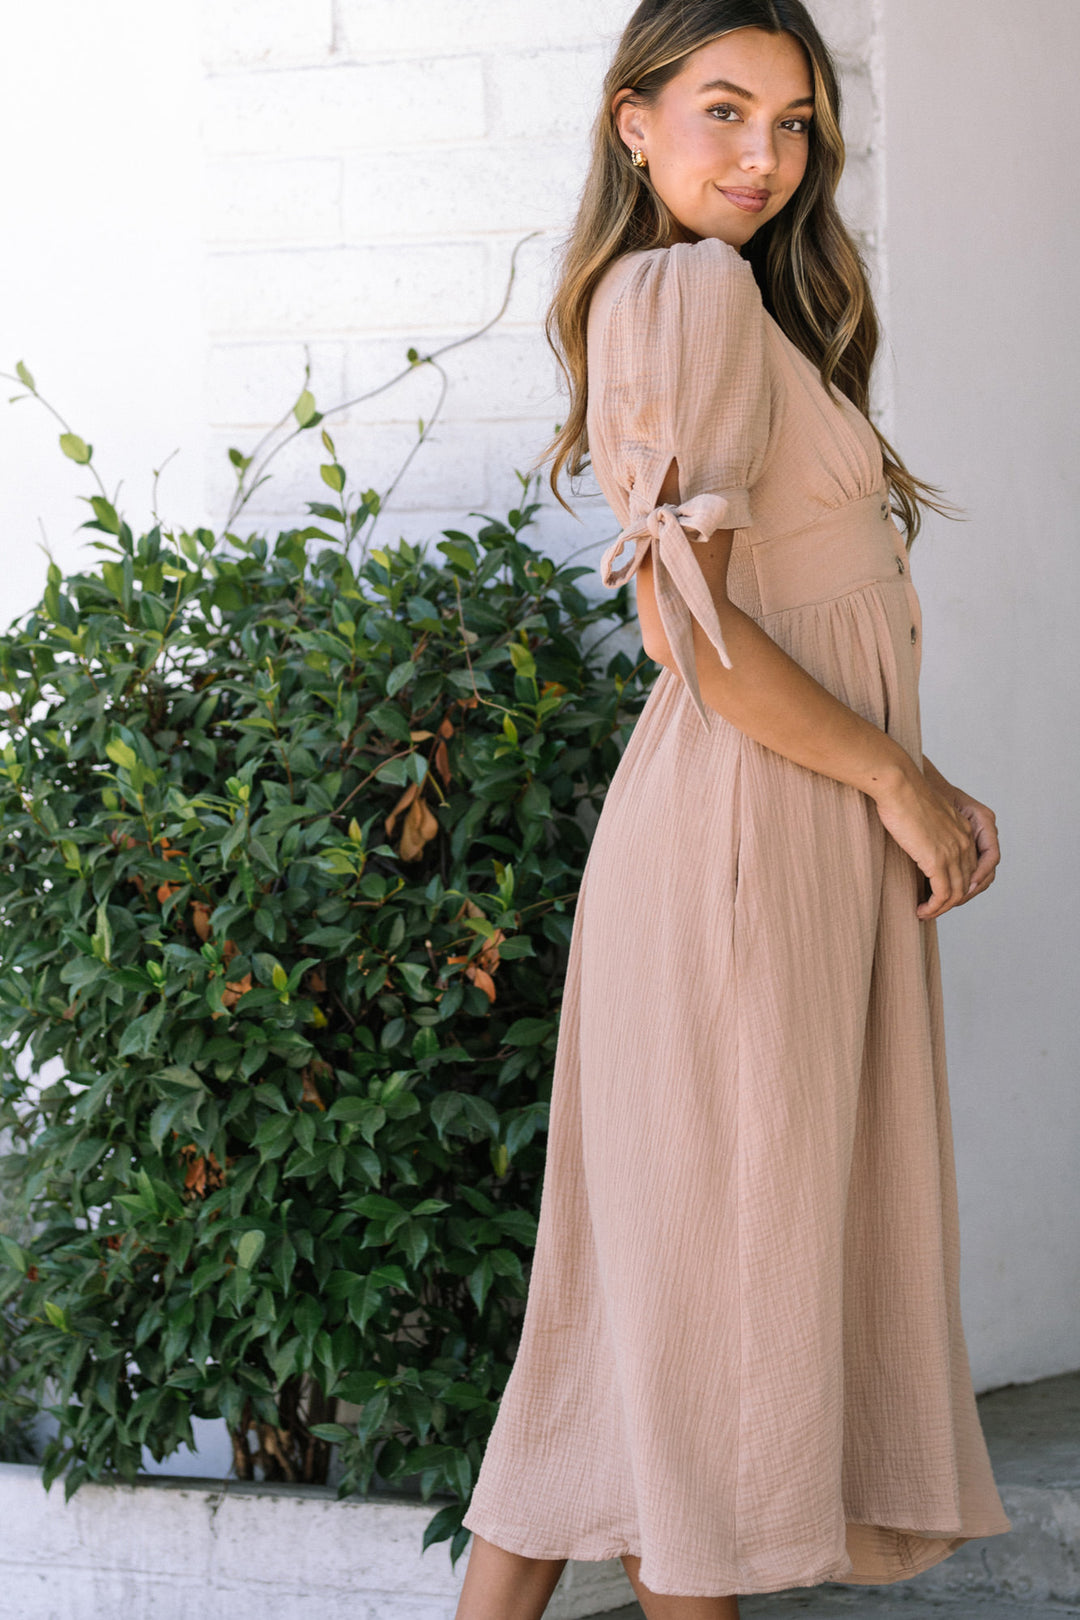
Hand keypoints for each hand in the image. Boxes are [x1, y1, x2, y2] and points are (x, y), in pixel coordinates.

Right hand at [871, 763, 979, 919]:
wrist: (899, 784)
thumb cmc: (903, 793)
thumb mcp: (924, 810)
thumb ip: (929, 825)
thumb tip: (917, 835)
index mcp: (964, 829)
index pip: (969, 867)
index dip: (957, 884)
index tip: (938, 893)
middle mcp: (964, 842)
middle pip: (966, 883)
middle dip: (951, 901)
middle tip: (931, 909)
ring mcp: (953, 852)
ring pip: (956, 894)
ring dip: (941, 909)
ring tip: (924, 913)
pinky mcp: (938, 861)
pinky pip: (943, 895)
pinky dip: (934, 908)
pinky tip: (921, 910)